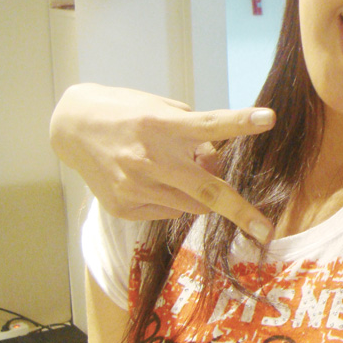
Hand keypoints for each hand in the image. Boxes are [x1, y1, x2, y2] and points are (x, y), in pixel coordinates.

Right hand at [49, 83, 274, 242]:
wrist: (72, 128)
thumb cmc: (129, 114)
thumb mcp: (164, 112)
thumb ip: (195, 137)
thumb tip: (216, 166)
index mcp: (162, 126)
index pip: (210, 124)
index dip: (241, 122)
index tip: (269, 118)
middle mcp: (149, 159)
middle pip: (207, 190)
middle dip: (240, 211)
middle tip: (266, 230)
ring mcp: (134, 187)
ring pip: (192, 205)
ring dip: (201, 193)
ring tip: (180, 169)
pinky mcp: (123, 207)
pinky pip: (169, 211)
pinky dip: (174, 198)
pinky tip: (153, 180)